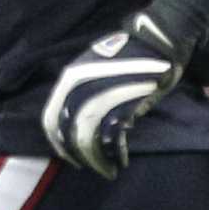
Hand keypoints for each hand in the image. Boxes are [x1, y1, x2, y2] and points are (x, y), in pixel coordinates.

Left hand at [41, 11, 184, 178]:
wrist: (157, 39)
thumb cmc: (128, 53)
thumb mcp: (94, 65)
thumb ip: (82, 88)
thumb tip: (76, 116)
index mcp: (70, 78)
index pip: (52, 118)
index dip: (59, 143)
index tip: (70, 156)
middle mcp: (81, 87)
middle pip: (70, 133)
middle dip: (80, 156)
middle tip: (91, 167)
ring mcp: (103, 96)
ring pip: (88, 139)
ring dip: (97, 160)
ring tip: (107, 170)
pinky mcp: (125, 104)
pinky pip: (113, 138)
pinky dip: (116, 153)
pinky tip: (121, 161)